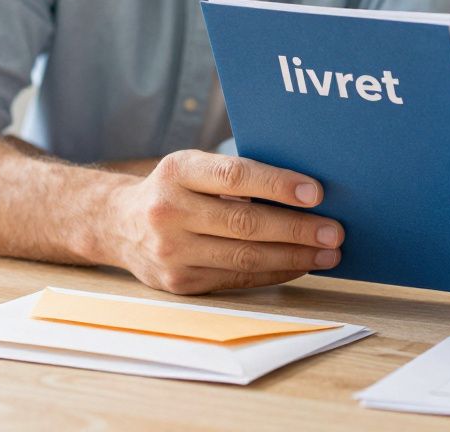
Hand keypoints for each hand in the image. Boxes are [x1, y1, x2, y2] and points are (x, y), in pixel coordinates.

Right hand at [105, 150, 344, 293]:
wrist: (116, 224)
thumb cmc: (173, 189)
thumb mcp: (192, 167)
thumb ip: (235, 176)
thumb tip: (305, 191)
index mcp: (176, 171)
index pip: (234, 177)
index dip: (278, 185)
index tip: (316, 192)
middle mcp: (168, 211)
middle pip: (244, 223)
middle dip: (297, 229)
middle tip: (334, 231)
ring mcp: (171, 252)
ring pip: (244, 257)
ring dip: (294, 257)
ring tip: (327, 253)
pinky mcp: (179, 282)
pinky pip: (237, 278)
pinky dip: (274, 272)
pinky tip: (299, 265)